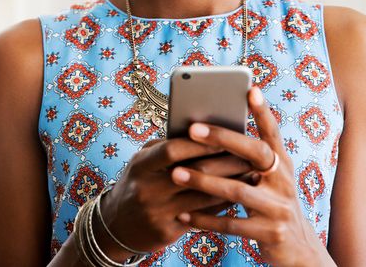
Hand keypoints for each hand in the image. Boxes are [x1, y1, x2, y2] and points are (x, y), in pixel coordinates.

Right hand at [96, 134, 255, 260]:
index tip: (224, 135)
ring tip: (249, 174)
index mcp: (141, 164)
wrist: (116, 224)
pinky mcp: (167, 232)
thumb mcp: (142, 161)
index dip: (199, 143)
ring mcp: (158, 212)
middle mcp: (148, 188)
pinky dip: (221, 205)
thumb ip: (165, 148)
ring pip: (203, 197)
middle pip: (193, 173)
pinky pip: (202, 217)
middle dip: (224, 162)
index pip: (172, 150)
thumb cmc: (137, 182)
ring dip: (230, 185)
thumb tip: (202, 133)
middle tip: (248, 154)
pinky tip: (236, 195)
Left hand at [171, 86, 325, 266]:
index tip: (249, 89)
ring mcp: (280, 208)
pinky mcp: (271, 234)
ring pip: (237, 190)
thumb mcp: (265, 178)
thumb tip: (203, 131)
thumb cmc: (269, 202)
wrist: (298, 251)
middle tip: (191, 128)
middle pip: (254, 153)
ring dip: (203, 181)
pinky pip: (232, 225)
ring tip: (175, 173)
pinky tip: (183, 215)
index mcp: (281, 163)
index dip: (262, 111)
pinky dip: (205, 219)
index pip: (272, 132)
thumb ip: (244, 158)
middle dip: (222, 139)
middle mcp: (284, 181)